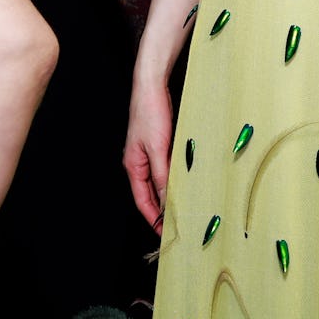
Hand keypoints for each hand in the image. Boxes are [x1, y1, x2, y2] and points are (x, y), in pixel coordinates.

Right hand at [124, 79, 173, 232]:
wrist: (152, 85)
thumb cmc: (150, 113)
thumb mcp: (158, 149)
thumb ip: (162, 176)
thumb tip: (167, 201)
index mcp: (133, 166)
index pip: (142, 200)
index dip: (153, 217)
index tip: (164, 232)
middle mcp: (138, 161)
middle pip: (150, 192)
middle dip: (162, 208)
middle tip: (178, 222)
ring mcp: (148, 152)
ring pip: (159, 179)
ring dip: (169, 191)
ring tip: (184, 204)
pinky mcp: (158, 142)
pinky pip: (165, 166)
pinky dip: (174, 175)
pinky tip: (185, 179)